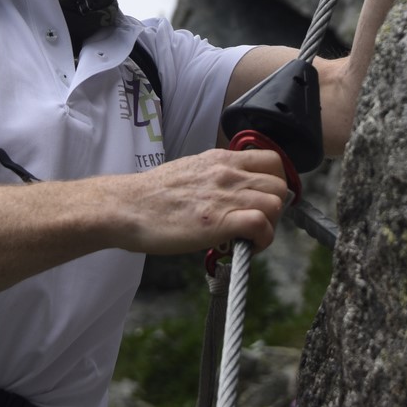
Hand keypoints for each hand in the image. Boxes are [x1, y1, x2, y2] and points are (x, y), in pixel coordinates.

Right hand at [118, 148, 286, 253]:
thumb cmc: (152, 195)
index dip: (275, 183)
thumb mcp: (190, 171)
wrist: (127, 207)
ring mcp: (225, 195)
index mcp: (221, 159)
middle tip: (257, 224)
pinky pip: (261, 225)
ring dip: (270, 225)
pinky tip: (246, 247)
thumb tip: (232, 193)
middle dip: (275, 208)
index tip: (264, 200)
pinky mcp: (219, 221)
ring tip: (250, 238)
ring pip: (276, 203)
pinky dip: (262, 239)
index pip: (272, 160)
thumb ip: (216, 177)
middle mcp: (227, 172)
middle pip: (279, 184)